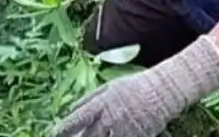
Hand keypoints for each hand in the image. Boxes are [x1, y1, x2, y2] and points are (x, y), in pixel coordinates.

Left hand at [53, 36, 218, 136]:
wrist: (164, 90)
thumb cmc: (134, 87)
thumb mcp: (109, 88)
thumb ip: (89, 99)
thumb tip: (70, 110)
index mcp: (102, 103)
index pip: (77, 119)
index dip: (64, 128)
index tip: (53, 134)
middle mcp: (110, 118)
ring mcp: (123, 131)